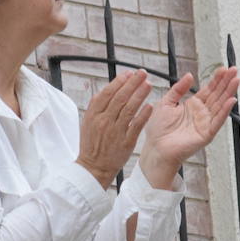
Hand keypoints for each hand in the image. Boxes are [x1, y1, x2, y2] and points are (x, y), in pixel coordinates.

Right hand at [77, 70, 152, 188]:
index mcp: (94, 115)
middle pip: (120, 98)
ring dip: (140, 95)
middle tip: (143, 73)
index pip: (108, 93)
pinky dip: (143, 115)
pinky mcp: (126, 143)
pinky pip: (136, 126)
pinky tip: (150, 106)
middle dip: (132, 83)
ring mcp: (115, 132)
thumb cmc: (92, 143)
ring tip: (149, 84)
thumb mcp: (88, 122)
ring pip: (129, 109)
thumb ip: (98, 105)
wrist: (93, 167)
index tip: (129, 73)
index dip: (119, 81)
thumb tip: (112, 87)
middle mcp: (104, 122)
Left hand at [140, 67, 239, 187]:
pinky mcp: (206, 134)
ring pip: (220, 105)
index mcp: (192, 105)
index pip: (208, 89)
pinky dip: (225, 111)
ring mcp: (205, 123)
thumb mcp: (166, 102)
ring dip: (229, 93)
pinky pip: (217, 121)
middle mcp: (201, 113)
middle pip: (217, 95)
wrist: (156, 148)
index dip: (216, 79)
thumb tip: (190, 75)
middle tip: (235, 70)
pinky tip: (231, 100)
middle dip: (226, 82)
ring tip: (236, 80)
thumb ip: (178, 89)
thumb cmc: (158, 129)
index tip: (224, 68)